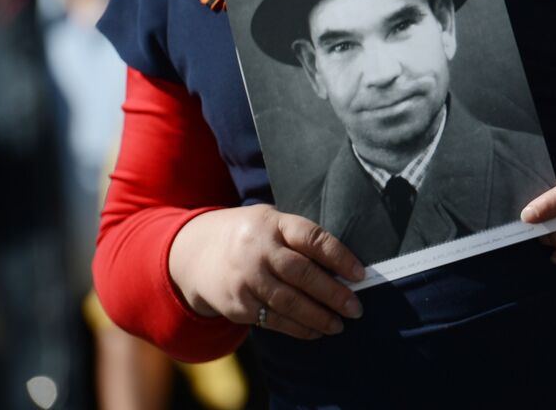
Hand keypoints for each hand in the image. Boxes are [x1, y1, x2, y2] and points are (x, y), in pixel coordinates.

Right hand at [168, 204, 366, 339]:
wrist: (195, 254)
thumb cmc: (251, 236)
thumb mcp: (272, 223)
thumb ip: (301, 240)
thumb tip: (344, 269)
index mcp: (273, 224)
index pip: (312, 239)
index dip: (339, 256)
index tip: (360, 274)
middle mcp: (258, 250)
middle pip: (302, 274)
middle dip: (333, 293)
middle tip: (355, 308)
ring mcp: (245, 279)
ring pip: (288, 302)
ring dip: (318, 316)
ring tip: (339, 324)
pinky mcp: (237, 305)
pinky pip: (273, 320)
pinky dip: (298, 328)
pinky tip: (316, 331)